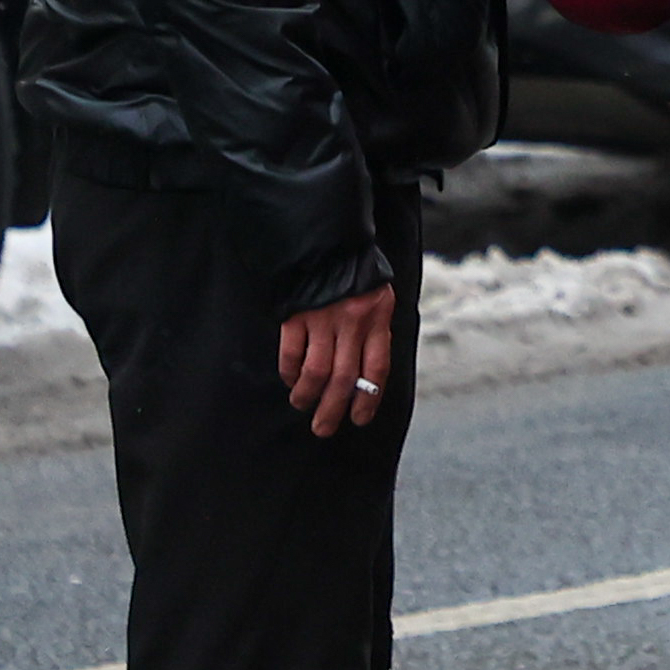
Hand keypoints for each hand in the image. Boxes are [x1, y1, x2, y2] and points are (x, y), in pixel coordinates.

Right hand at [279, 284, 396, 436]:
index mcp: (377, 319)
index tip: (359, 419)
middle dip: (333, 409)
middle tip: (324, 428)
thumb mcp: (379, 299)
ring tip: (304, 406)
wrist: (329, 241)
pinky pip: (292, 352)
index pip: (376, 369)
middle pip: (344, 378)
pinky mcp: (296, 314)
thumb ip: (376, 333)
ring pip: (316, 371)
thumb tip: (368, 376)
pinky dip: (289, 372)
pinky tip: (291, 380)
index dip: (369, 398)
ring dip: (308, 395)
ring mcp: (322, 319)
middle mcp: (351, 322)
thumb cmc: (357, 274)